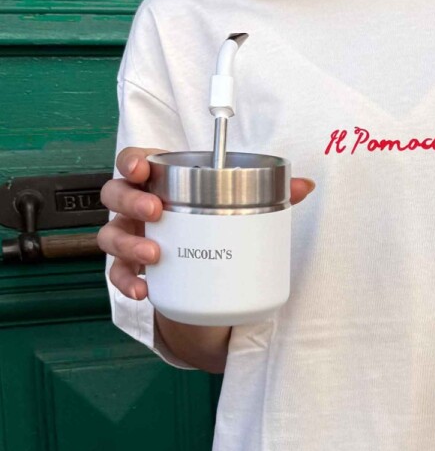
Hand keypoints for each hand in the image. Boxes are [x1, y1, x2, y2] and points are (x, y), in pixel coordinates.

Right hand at [98, 146, 316, 302]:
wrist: (201, 265)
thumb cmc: (211, 217)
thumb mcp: (238, 202)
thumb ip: (272, 191)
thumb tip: (306, 185)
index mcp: (159, 179)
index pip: (134, 160)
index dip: (131, 160)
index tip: (142, 168)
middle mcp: (136, 205)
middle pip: (116, 194)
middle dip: (131, 201)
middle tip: (156, 211)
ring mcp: (129, 236)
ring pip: (111, 235)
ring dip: (128, 244)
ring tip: (154, 255)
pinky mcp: (130, 267)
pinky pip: (118, 274)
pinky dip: (127, 282)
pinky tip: (143, 290)